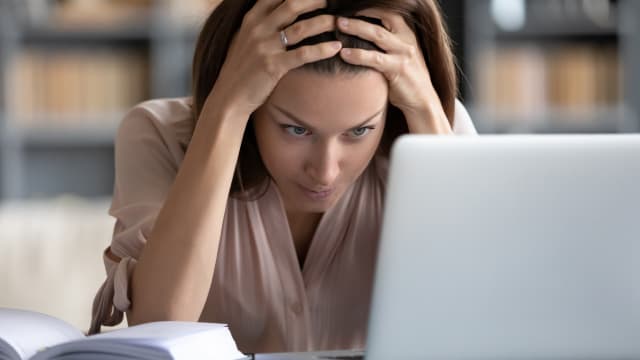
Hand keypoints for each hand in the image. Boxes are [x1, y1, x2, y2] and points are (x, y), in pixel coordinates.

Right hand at [204, 0, 341, 122]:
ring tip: (339, 22)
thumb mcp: (244, 39)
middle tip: (332, 1)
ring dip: (324, 22)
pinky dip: (322, 49)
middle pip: (292, 5)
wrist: (229, 96)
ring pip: (301, 28)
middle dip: (315, 0)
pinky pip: (303, 54)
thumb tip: (275, 13)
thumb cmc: (240, 69)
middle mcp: (258, 29)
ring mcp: (265, 47)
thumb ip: (259, 24)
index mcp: (251, 19)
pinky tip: (336, 47)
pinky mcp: (273, 66)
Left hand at [336, 9, 451, 133]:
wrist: (423, 101)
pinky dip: (358, 55)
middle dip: (360, 14)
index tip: (351, 7)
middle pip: (382, 19)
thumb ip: (385, 45)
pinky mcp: (398, 69)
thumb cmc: (407, 80)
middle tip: (339, 15)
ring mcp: (404, 54)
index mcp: (407, 34)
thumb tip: (360, 37)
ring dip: (356, 28)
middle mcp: (407, 40)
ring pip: (377, 35)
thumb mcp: (399, 56)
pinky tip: (344, 54)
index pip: (389, 12)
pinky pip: (375, 59)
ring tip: (339, 26)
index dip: (370, 8)